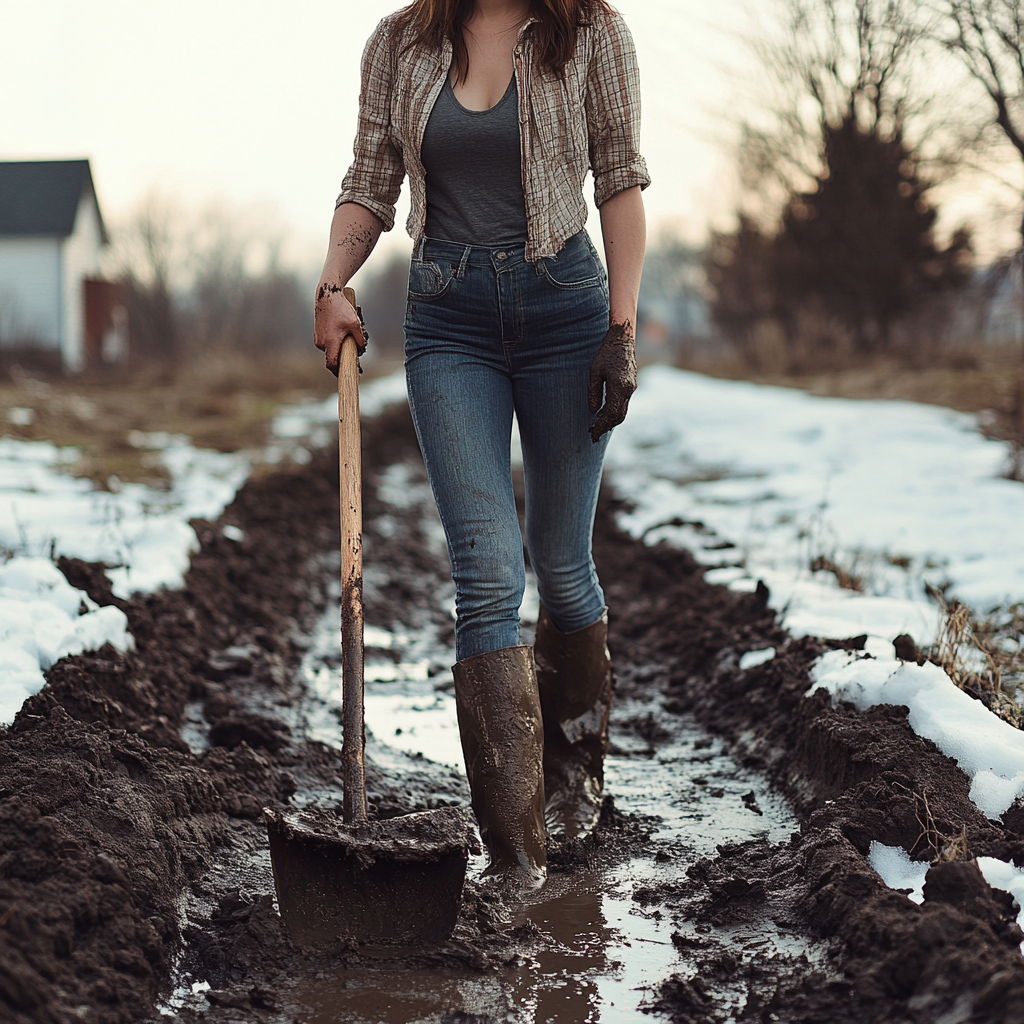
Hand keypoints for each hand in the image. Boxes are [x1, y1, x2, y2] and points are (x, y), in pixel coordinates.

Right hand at [314, 281, 367, 375]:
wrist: (327, 294)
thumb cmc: (341, 308)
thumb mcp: (355, 323)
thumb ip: (360, 339)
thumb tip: (361, 350)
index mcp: (331, 342)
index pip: (333, 364)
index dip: (339, 373)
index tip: (347, 376)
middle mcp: (322, 343)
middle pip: (334, 357)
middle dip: (344, 356)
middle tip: (355, 350)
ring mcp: (318, 338)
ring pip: (332, 349)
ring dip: (340, 346)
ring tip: (348, 333)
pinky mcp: (318, 334)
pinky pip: (328, 342)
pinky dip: (335, 340)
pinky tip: (341, 329)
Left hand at [588, 320, 636, 442]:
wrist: (623, 340)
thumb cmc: (606, 353)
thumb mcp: (595, 372)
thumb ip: (594, 392)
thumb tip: (593, 410)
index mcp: (619, 387)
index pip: (611, 414)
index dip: (601, 426)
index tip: (593, 434)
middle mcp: (628, 390)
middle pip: (619, 416)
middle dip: (606, 427)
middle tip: (594, 435)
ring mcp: (632, 388)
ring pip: (623, 411)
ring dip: (611, 421)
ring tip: (598, 426)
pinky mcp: (632, 385)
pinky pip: (624, 404)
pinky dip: (615, 412)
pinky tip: (605, 413)